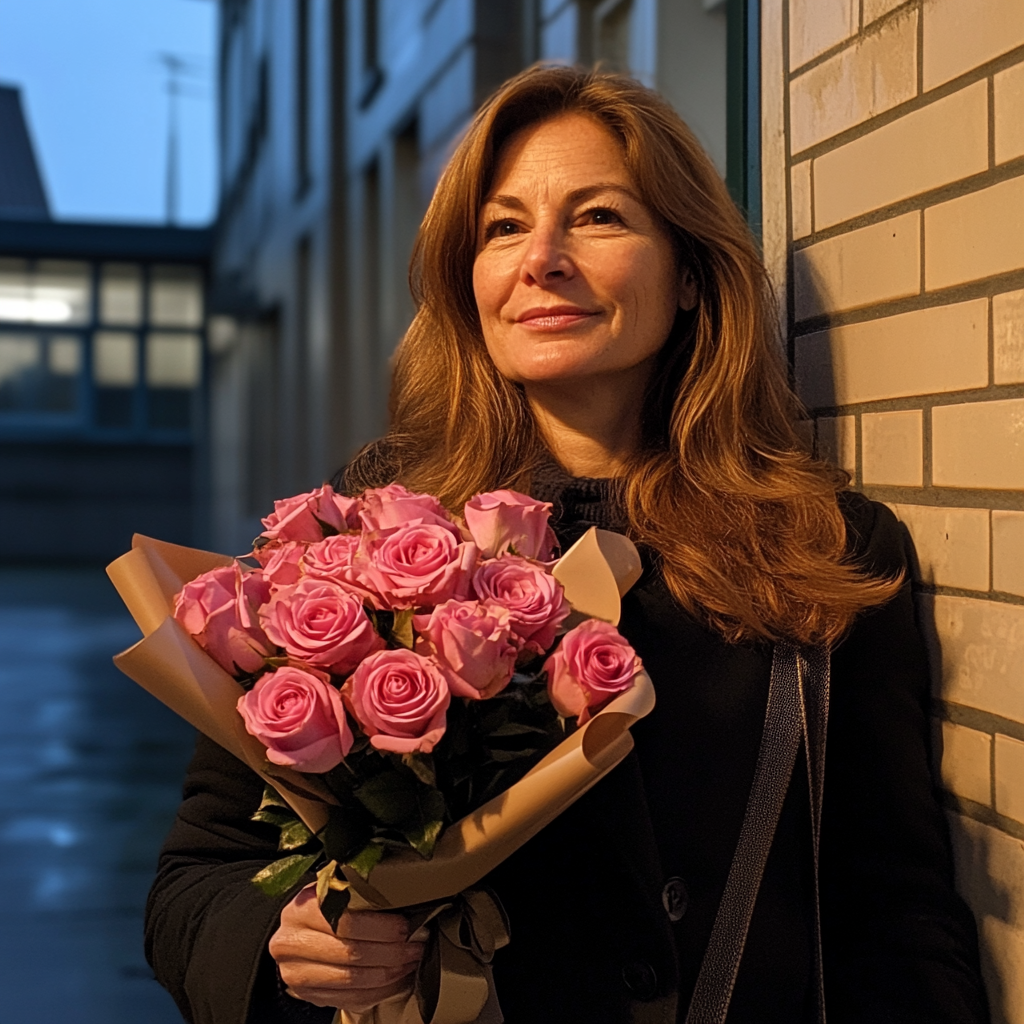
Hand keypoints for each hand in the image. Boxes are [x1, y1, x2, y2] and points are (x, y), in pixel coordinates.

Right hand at [269, 883, 425, 1011]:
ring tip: (410, 962)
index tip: (407, 927)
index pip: (347, 922)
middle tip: (416, 946)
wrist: (296, 933)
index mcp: (302, 909)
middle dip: (392, 952)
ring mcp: (297, 974)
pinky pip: (351, 999)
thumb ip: (359, 894)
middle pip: (351, 954)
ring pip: (353, 980)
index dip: (382, 927)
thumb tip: (404, 900)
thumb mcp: (334, 890)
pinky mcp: (308, 996)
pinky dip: (379, 991)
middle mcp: (293, 943)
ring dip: (389, 973)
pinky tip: (396, 979)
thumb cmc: (323, 907)